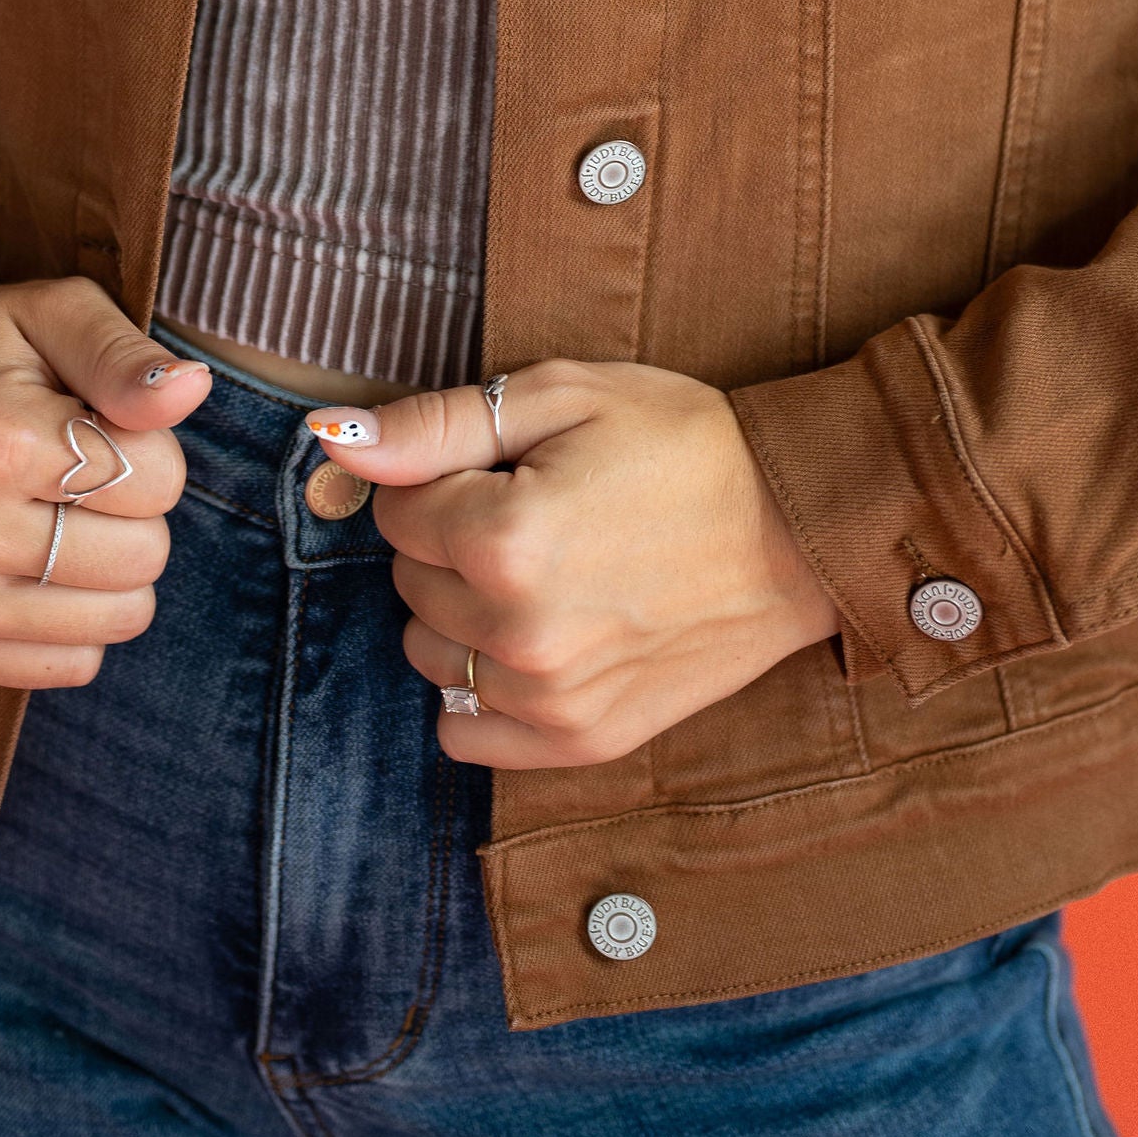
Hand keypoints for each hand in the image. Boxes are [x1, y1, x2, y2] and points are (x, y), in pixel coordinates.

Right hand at [0, 275, 212, 689]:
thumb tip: (196, 390)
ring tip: (52, 510)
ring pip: (122, 619)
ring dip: (110, 565)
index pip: (161, 482)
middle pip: (146, 557)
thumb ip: (125, 355)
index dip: (148, 444)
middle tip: (71, 467)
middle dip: (132, 508)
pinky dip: (75, 615)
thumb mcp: (51, 312)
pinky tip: (32, 558)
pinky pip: (74, 664)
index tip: (91, 419)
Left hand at [306, 361, 838, 766]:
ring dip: (462, 611)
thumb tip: (336, 439)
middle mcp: (518, 632)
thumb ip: (438, 423)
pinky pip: (465, 729)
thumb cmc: (686, 445)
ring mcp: (550, 698)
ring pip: (429, 652)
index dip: (446, 476)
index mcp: (506, 538)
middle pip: (409, 582)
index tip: (510, 466)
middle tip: (539, 511)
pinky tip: (538, 637)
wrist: (801, 529)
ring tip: (546, 571)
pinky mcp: (582, 741)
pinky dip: (480, 686)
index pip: (397, 510)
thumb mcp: (566, 395)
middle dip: (451, 540)